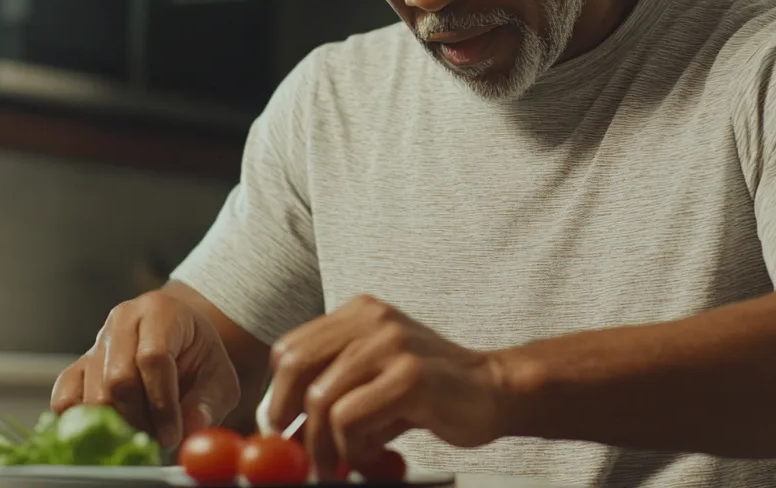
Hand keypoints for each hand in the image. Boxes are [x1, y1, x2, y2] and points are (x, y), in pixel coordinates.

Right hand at [51, 288, 240, 448]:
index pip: (154, 357)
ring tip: (143, 432)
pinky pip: (66, 394)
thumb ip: (208, 402)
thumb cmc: (199, 355)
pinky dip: (80, 418)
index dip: (163, 403)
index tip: (171, 435)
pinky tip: (108, 428)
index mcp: (160, 311)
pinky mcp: (77, 365)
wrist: (178, 340)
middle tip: (157, 438)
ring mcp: (96, 342)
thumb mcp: (219, 376)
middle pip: (118, 378)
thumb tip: (190, 428)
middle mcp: (122, 320)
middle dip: (139, 418)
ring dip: (117, 424)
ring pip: (93, 393)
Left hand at [264, 295, 508, 475]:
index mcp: (359, 312)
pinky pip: (350, 419)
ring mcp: (391, 343)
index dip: (279, 396)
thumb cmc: (431, 393)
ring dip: (327, 446)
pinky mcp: (410, 376)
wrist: (496, 390)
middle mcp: (371, 319)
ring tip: (350, 463)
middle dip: (290, 421)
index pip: (290, 350)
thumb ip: (332, 390)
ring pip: (321, 401)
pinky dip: (353, 449)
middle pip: (296, 369)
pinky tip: (376, 456)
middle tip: (306, 456)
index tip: (285, 431)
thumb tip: (279, 429)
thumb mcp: (374, 380)